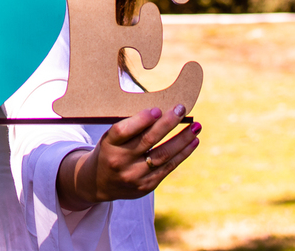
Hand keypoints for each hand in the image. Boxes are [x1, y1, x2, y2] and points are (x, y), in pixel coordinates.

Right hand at [57, 105, 201, 210]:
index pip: (123, 131)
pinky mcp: (146, 186)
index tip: (157, 109)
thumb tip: (163, 112)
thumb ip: (131, 127)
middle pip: (147, 141)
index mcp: (108, 145)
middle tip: (181, 109)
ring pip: (163, 155)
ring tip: (196, 127)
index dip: (141, 120)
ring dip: (182, 140)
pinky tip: (193, 142)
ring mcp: (134, 176)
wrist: (99, 183)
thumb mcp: (110, 137)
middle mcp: (120, 162)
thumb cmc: (110, 150)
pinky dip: (182, 154)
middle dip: (167, 124)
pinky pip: (168, 168)